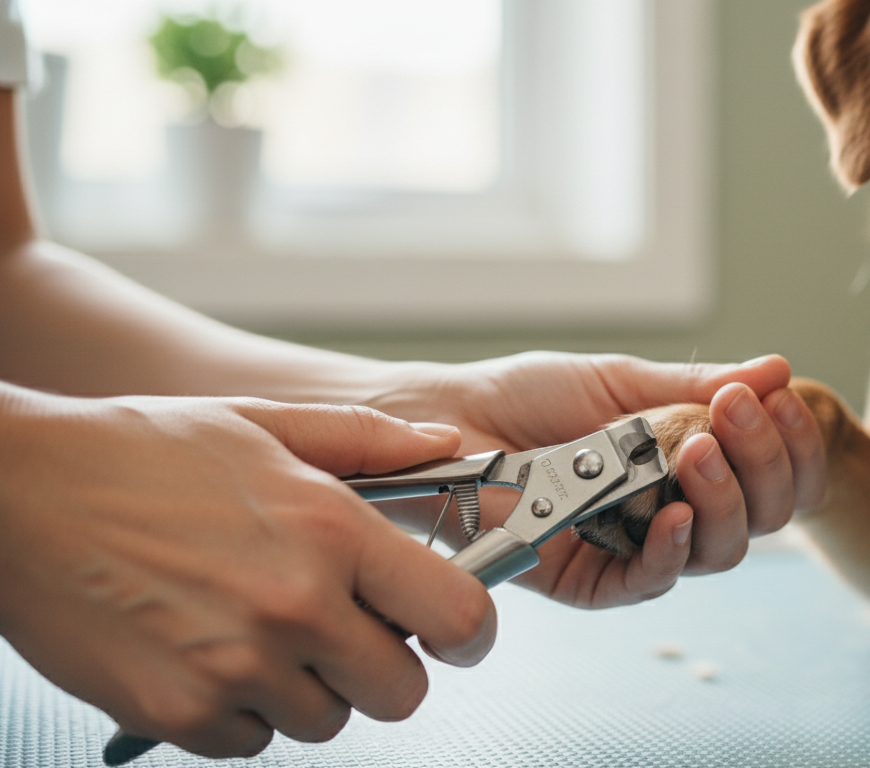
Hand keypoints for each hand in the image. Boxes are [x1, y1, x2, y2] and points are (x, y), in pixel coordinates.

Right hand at [0, 389, 495, 758]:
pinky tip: (212, 651)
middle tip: (345, 627)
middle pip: (403, 690)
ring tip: (260, 626)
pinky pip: (254, 741)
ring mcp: (235, 668)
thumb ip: (370, 440)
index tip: (455, 631)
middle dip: (386, 665)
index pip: (457, 615)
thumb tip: (451, 447)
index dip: (468, 630)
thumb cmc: (138, 454)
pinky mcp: (179, 713)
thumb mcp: (265, 423)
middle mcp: (294, 605)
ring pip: (329, 719)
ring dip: (310, 685)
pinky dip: (244, 710)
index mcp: (331, 530)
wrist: (16, 496)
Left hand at [367, 352, 826, 608]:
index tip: (780, 398)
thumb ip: (696, 385)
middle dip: (763, 463)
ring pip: (718, 552)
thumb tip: (777, 370)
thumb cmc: (527, 398)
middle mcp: (674, 512)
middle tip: (737, 411)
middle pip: (759, 517)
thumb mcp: (622, 381)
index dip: (792, 445)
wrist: (450, 420)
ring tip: (698, 448)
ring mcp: (635, 549)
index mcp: (690, 466)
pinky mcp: (592, 583)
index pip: (771, 476)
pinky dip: (672, 551)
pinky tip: (676, 515)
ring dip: (724, 498)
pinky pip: (650, 583)